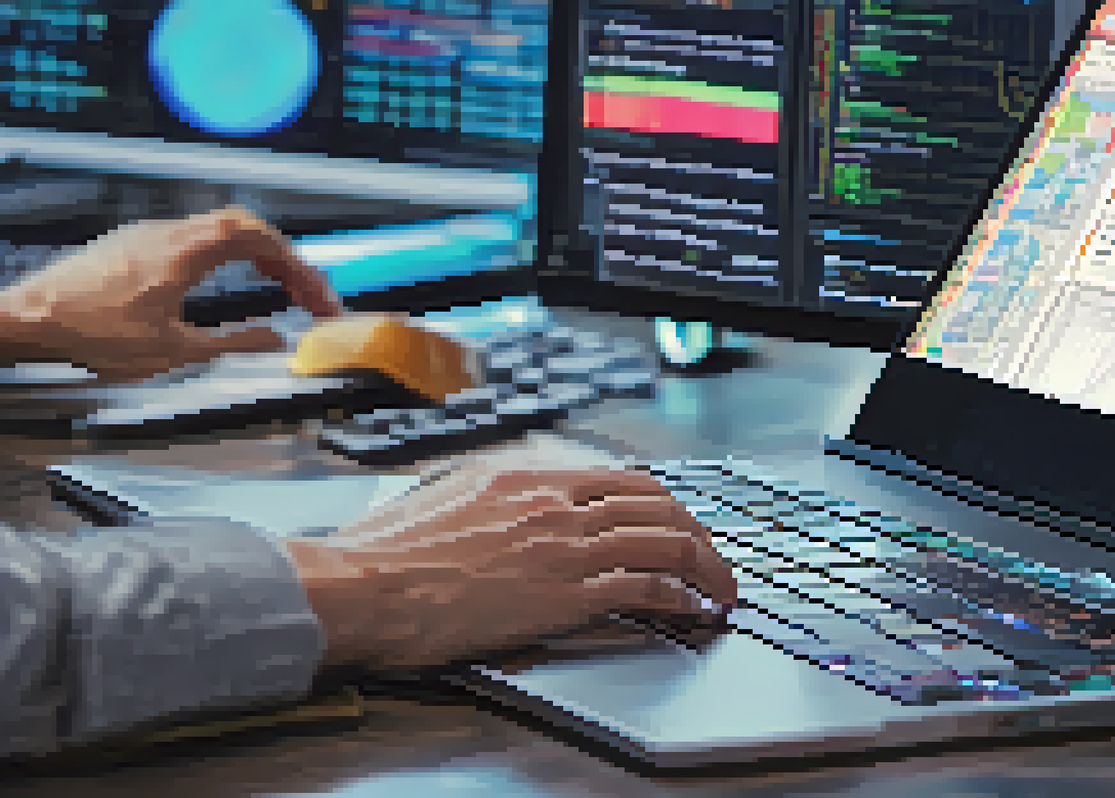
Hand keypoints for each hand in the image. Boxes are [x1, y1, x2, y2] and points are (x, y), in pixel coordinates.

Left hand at [0, 206, 342, 380]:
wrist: (26, 318)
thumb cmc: (88, 331)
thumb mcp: (173, 350)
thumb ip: (232, 344)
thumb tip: (272, 341)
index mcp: (185, 252)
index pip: (259, 239)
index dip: (297, 265)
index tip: (315, 295)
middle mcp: (168, 234)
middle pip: (243, 225)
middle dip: (283, 255)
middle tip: (303, 287)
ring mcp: (147, 235)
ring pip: (217, 227)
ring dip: (254, 252)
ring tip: (274, 282)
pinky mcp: (130, 246)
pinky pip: (192, 237)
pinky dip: (224, 254)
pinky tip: (222, 279)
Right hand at [285, 466, 738, 672]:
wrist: (365, 586)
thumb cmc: (384, 554)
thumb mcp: (438, 500)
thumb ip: (479, 498)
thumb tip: (488, 504)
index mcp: (524, 475)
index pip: (616, 478)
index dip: (656, 501)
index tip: (671, 520)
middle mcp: (554, 501)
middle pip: (654, 502)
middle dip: (693, 529)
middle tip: (708, 555)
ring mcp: (564, 544)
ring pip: (664, 540)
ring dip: (704, 566)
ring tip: (720, 588)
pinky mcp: (566, 592)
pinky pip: (647, 586)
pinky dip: (682, 597)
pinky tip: (694, 610)